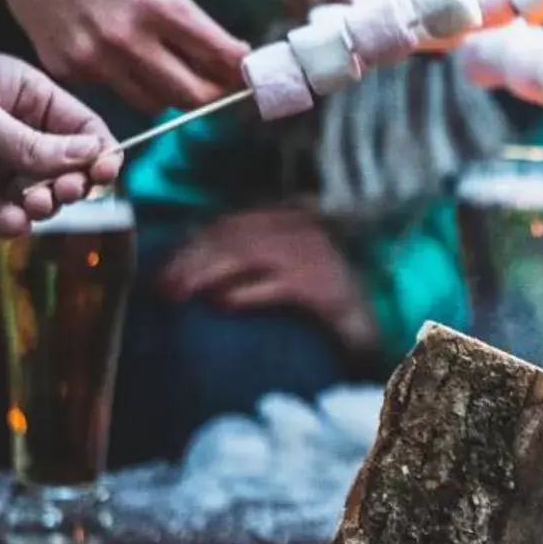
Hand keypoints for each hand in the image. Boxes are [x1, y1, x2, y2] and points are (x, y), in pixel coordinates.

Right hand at [0, 0, 248, 113]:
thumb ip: (184, 16)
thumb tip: (217, 53)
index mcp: (159, 5)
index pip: (221, 59)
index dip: (242, 71)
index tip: (250, 72)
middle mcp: (126, 39)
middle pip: (191, 96)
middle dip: (213, 92)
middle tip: (221, 83)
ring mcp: (92, 58)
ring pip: (151, 102)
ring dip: (168, 90)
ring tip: (169, 65)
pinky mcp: (65, 67)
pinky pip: (110, 88)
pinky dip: (122, 77)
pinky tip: (114, 47)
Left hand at [0, 48, 122, 235]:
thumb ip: (31, 142)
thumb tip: (91, 154)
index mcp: (22, 95)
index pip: (79, 125)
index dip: (99, 149)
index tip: (107, 172)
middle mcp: (12, 133)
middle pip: (65, 166)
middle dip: (71, 181)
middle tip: (62, 190)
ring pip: (37, 196)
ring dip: (42, 204)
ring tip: (32, 204)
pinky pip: (0, 217)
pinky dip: (9, 223)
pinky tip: (10, 221)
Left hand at [157, 206, 379, 357]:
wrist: (380, 324)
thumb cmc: (325, 302)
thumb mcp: (285, 270)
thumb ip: (250, 262)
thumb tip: (194, 270)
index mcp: (289, 219)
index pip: (230, 224)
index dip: (192, 244)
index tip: (162, 269)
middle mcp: (301, 229)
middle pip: (233, 237)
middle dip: (191, 260)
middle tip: (161, 288)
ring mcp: (314, 254)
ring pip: (247, 255)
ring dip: (206, 274)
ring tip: (179, 296)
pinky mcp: (322, 286)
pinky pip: (276, 285)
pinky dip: (245, 293)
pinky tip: (221, 304)